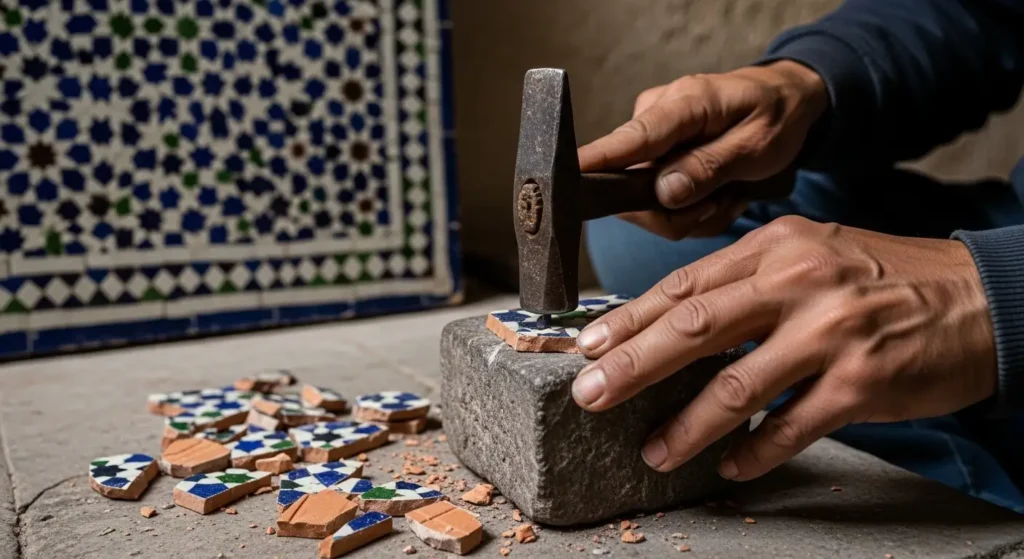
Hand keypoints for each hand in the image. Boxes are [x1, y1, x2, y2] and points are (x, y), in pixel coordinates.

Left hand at [571, 216, 995, 480]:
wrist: (980, 298)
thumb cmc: (884, 278)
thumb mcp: (812, 254)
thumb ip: (747, 279)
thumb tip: (675, 319)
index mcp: (776, 246)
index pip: (685, 284)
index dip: (630, 317)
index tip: (588, 344)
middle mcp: (798, 283)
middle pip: (694, 327)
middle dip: (632, 365)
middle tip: (589, 393)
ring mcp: (831, 333)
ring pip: (735, 386)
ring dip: (686, 427)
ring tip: (652, 451)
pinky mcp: (862, 382)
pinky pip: (791, 427)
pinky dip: (755, 452)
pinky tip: (730, 467)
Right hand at [578, 61, 827, 238]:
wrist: (786, 103)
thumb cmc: (776, 117)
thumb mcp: (758, 146)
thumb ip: (710, 168)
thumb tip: (664, 193)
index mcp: (682, 105)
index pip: (629, 140)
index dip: (595, 163)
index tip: (562, 181)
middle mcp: (655, 118)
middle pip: (632, 189)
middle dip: (677, 214)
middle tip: (721, 205)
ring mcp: (651, 140)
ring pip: (646, 204)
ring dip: (691, 214)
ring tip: (727, 195)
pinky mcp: (654, 158)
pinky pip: (658, 202)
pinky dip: (692, 210)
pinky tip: (717, 194)